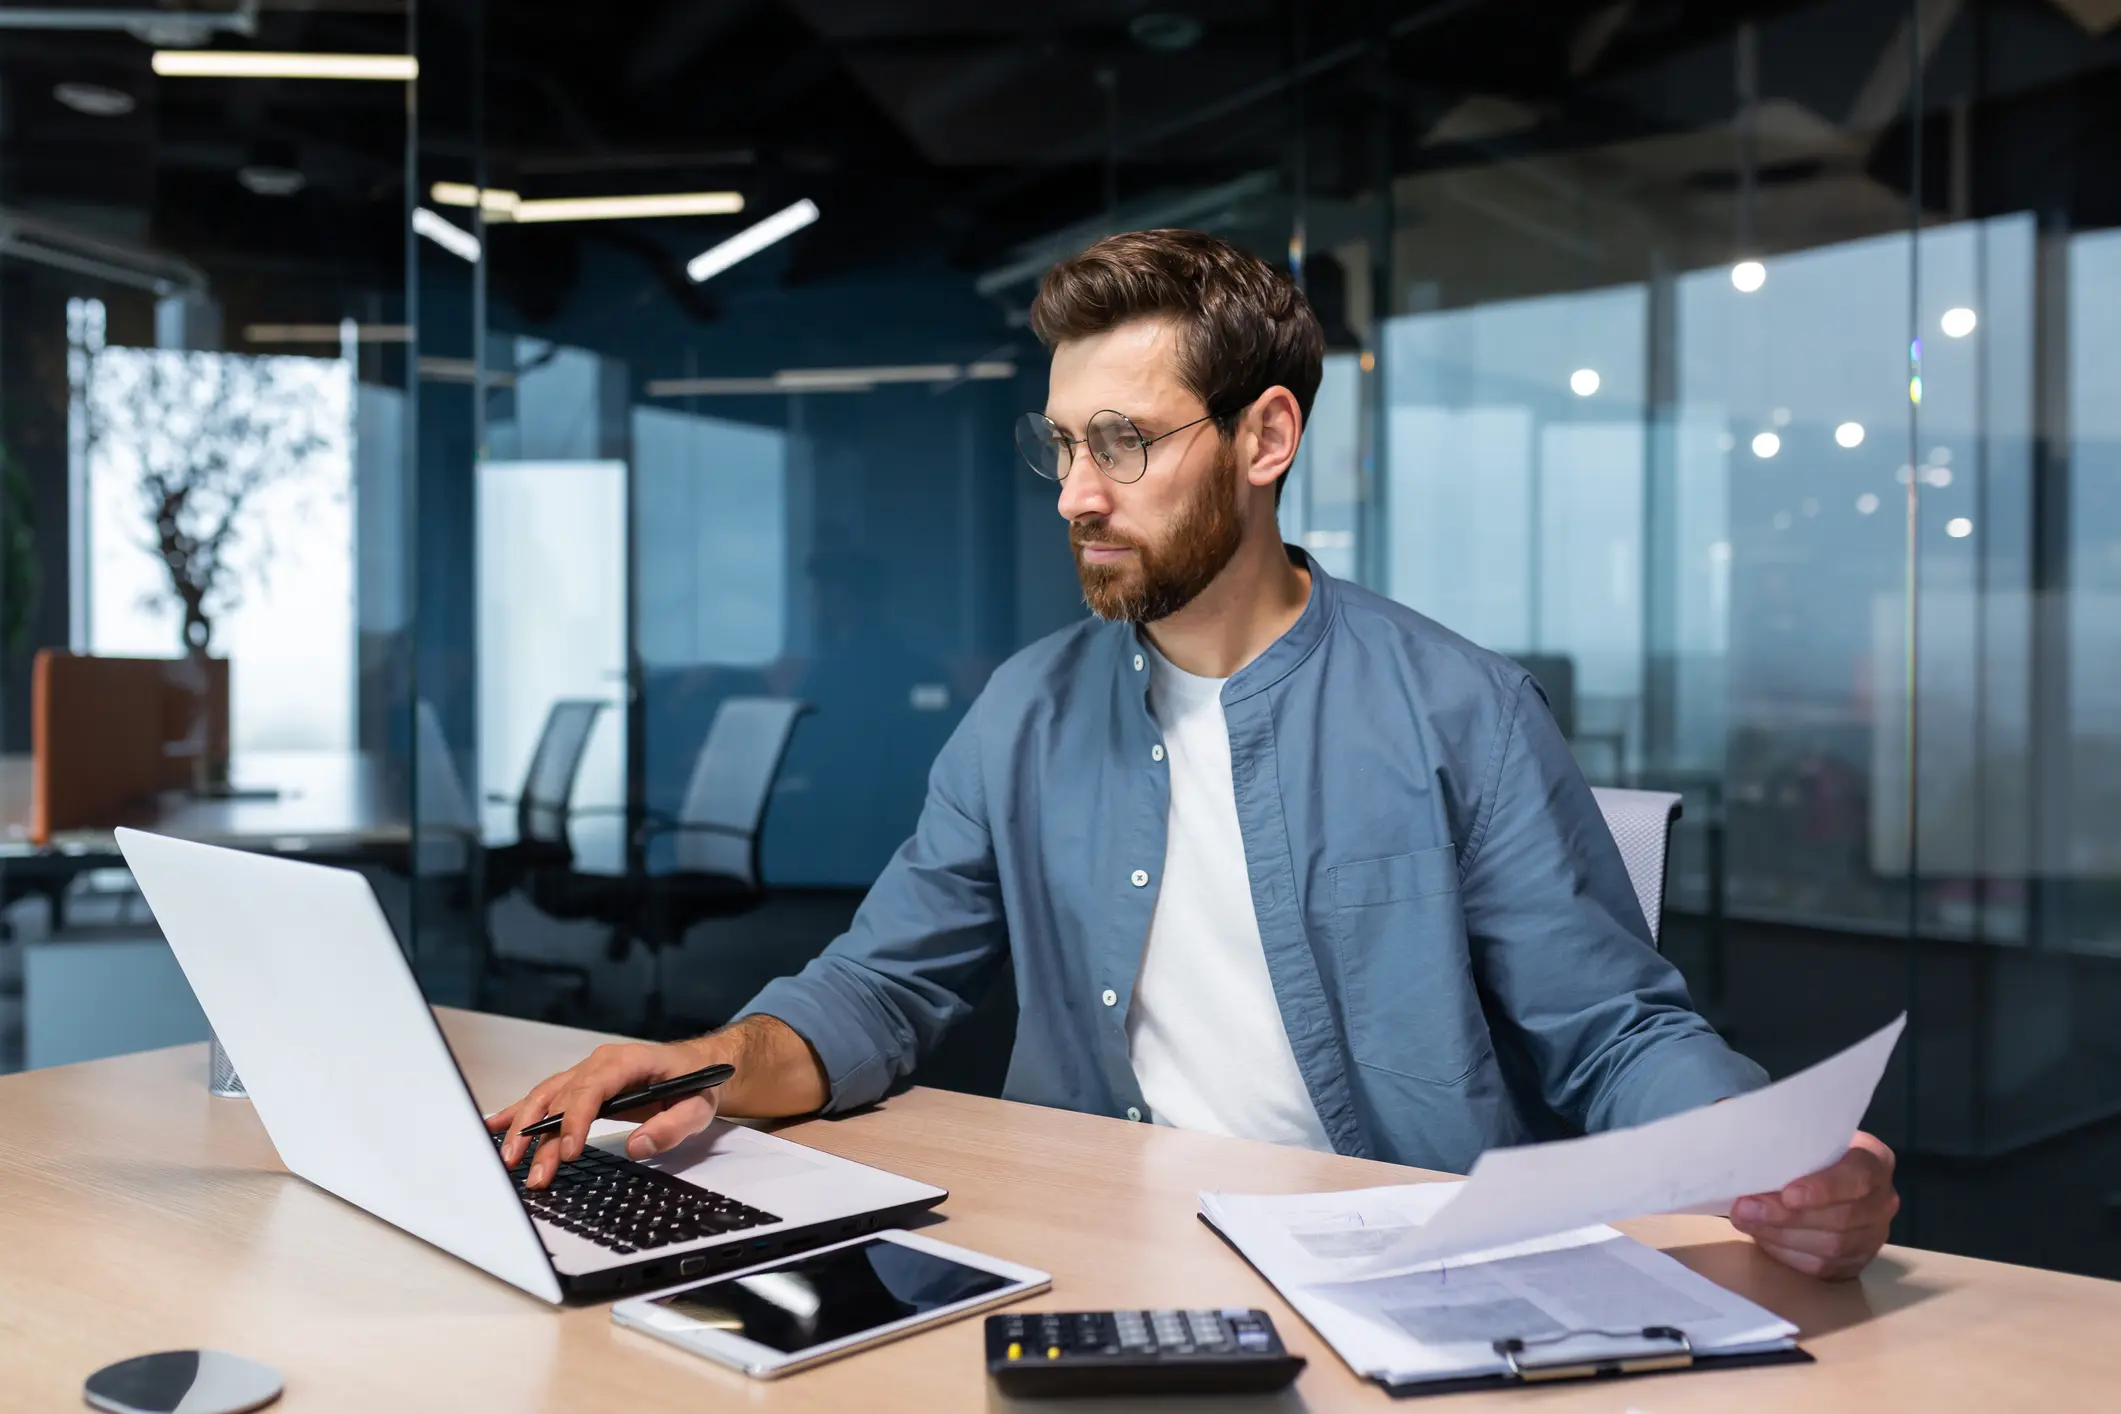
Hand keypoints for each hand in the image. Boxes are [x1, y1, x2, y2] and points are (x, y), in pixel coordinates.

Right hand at [486, 1040, 722, 1188]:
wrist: (697, 1066)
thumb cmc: (697, 1084)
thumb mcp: (699, 1107)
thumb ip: (672, 1127)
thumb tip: (638, 1146)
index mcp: (627, 1062)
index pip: (591, 1088)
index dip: (575, 1119)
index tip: (567, 1152)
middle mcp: (600, 1063)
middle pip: (560, 1096)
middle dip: (540, 1134)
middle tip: (531, 1171)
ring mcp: (587, 1073)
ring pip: (546, 1097)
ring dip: (524, 1128)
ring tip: (509, 1160)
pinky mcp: (581, 1085)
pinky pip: (546, 1097)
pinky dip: (519, 1112)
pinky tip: (495, 1125)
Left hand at [1730, 1130, 1898, 1279]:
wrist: (1816, 1177)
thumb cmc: (1804, 1150)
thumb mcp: (1799, 1134)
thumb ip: (1778, 1137)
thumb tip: (1737, 1137)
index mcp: (1874, 1159)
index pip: (1858, 1176)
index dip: (1824, 1188)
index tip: (1788, 1194)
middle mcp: (1882, 1199)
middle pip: (1842, 1218)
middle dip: (1787, 1217)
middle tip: (1746, 1209)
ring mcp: (1874, 1234)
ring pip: (1832, 1246)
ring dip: (1782, 1236)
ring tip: (1746, 1221)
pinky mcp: (1857, 1261)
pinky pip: (1824, 1267)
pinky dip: (1788, 1254)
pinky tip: (1763, 1238)